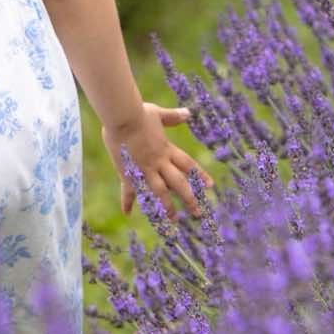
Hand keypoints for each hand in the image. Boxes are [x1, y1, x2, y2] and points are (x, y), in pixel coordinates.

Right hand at [101, 103, 215, 218]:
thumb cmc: (139, 113)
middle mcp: (159, 162)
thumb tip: (188, 113)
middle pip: (178, 184)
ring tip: (172, 220)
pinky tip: (127, 213)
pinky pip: (128, 190)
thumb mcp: (158, 113)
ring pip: (159, 192)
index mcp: (167, 149)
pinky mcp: (129, 173)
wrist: (122, 118)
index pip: (188, 165)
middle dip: (189, 198)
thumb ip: (173, 117)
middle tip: (198, 213)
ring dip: (166, 207)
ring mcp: (144, 169)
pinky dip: (127, 201)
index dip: (200, 175)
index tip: (210, 186)